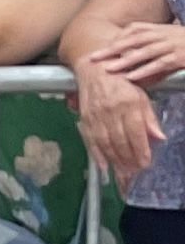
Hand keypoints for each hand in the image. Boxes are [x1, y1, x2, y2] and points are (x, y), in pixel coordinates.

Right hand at [78, 60, 164, 183]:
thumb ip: (149, 118)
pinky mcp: (85, 118)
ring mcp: (96, 115)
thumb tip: (159, 137)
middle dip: (127, 159)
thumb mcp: (141, 96)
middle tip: (134, 173)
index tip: (145, 163)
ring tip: (122, 172)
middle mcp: (111, 111)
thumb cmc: (122, 82)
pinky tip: (103, 166)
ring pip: (105, 143)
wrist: (94, 69)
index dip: (140, 150)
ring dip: (114, 160)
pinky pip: (90, 140)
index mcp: (129, 103)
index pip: (136, 132)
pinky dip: (96, 154)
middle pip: (120, 141)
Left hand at [85, 18, 184, 89]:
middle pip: (132, 40)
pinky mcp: (179, 58)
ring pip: (144, 52)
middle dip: (111, 49)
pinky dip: (144, 71)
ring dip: (125, 61)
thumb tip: (128, 47)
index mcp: (159, 28)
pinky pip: (159, 64)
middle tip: (92, 58)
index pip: (133, 29)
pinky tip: (131, 78)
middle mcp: (163, 34)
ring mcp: (171, 45)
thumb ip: (150, 38)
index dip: (116, 39)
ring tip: (108, 69)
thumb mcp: (168, 35)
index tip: (99, 48)